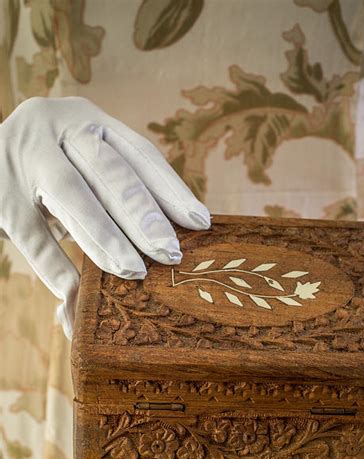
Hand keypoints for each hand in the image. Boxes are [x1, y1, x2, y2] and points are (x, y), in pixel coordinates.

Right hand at [0, 96, 209, 338]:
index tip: (200, 222)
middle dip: (143, 215)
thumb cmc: (46, 170)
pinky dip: (56, 267)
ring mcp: (22, 158)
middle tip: (170, 254)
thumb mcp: (78, 163)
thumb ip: (114, 190)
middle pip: (109, 171)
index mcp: (85, 118)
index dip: (171, 188)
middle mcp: (55, 127)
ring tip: (133, 273)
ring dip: (106, 239)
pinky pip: (32, 236)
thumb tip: (165, 244)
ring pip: (73, 197)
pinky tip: (77, 294)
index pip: (138, 152)